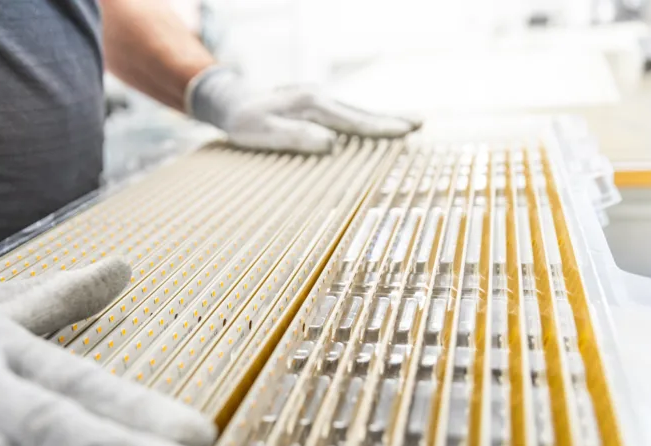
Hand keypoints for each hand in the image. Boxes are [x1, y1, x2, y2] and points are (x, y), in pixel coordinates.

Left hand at [187, 65, 420, 154]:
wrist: (230, 103)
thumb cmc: (244, 122)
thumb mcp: (264, 132)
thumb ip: (295, 137)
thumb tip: (331, 144)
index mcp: (311, 103)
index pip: (353, 120)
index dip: (380, 128)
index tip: (405, 131)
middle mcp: (319, 97)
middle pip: (361, 112)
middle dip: (390, 119)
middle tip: (420, 123)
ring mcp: (317, 100)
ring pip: (355, 112)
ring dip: (381, 119)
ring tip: (408, 124)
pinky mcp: (314, 106)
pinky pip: (345, 115)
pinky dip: (364, 121)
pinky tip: (375, 126)